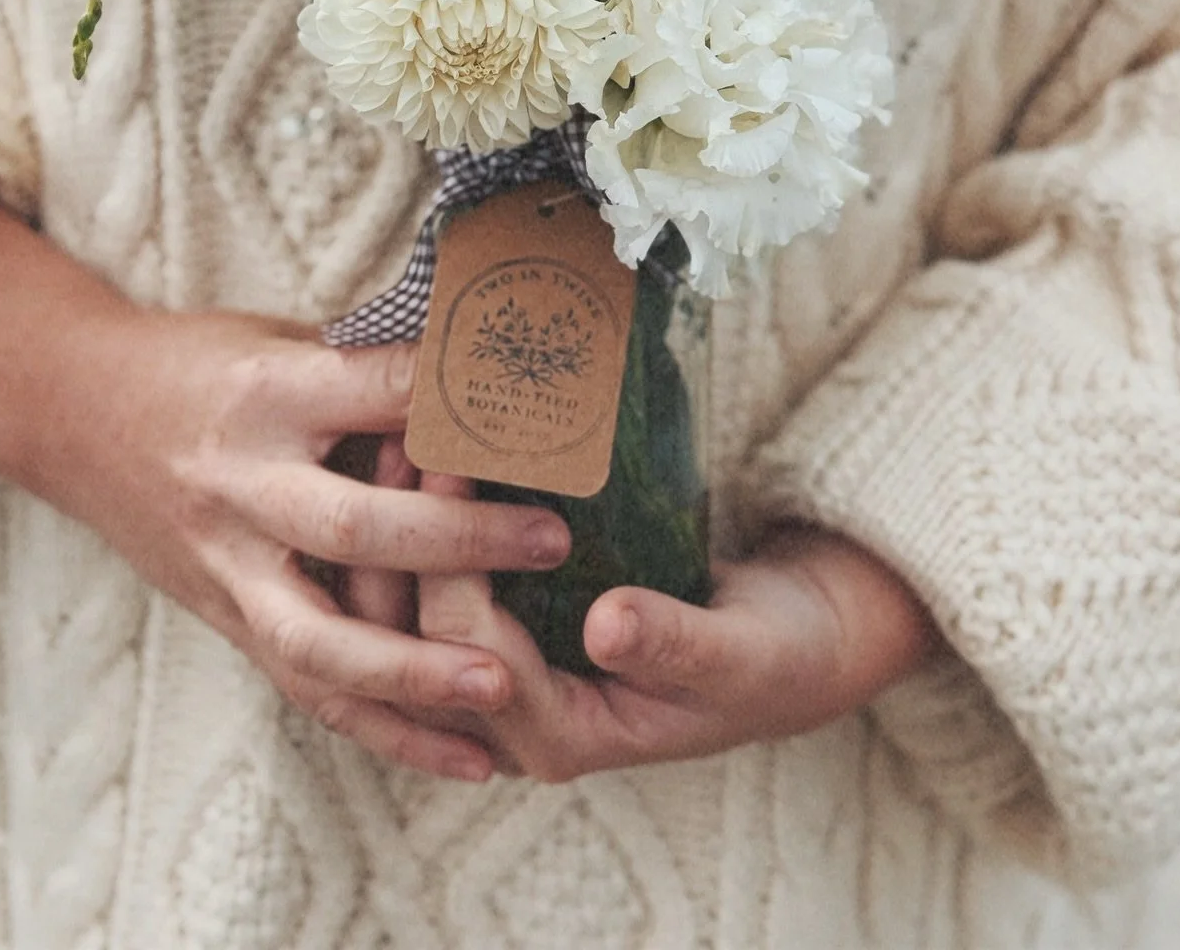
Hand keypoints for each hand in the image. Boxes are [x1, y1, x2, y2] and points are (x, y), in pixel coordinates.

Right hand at [0, 193, 571, 782]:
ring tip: (503, 688)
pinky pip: (307, 687)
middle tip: (549, 541)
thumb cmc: (200, 363)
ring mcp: (228, 561)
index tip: (544, 408)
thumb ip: (369, 365)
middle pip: (353, 527)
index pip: (375, 395)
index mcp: (266, 393)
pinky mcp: (225, 616)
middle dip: (458, 541)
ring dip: (415, 672)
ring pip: (320, 639)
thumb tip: (492, 366)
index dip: (458, 401)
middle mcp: (242, 482)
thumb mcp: (279, 338)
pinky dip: (386, 729)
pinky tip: (463, 754)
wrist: (73, 411)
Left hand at [411, 475, 936, 781]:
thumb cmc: (766, 655)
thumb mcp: (738, 651)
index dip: (450, 558)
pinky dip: (423, 536)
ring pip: (408, 626)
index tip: (448, 463)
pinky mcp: (505, 639)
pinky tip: (421, 464)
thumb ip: (675, 643)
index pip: (470, 652)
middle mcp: (512, 724)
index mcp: (562, 740)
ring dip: (395, 537)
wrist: (783, 648)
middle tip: (400, 439)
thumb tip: (609, 624)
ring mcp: (502, 685)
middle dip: (399, 542)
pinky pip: (437, 598)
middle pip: (415, 643)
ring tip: (396, 440)